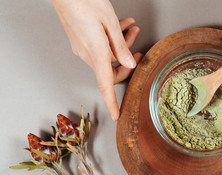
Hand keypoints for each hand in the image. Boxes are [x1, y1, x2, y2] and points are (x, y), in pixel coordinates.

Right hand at [52, 0, 141, 120]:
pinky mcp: (81, 41)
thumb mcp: (110, 23)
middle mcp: (87, 54)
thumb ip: (121, 46)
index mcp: (96, 52)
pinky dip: (112, 40)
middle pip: (112, 69)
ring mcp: (82, 48)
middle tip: (139, 46)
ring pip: (108, 56)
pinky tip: (120, 26)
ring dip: (122, 45)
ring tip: (132, 27)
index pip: (106, 85)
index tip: (117, 115)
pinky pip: (100, 48)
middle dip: (128, 59)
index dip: (111, 102)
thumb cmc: (85, 1)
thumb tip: (129, 64)